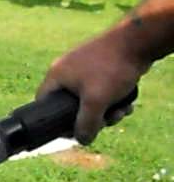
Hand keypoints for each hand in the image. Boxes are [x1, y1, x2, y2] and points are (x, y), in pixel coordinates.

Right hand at [38, 28, 147, 144]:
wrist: (138, 41)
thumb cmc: (111, 67)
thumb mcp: (96, 102)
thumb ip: (86, 124)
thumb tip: (83, 140)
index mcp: (56, 75)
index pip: (43, 103)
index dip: (54, 120)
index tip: (71, 130)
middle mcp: (66, 70)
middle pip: (70, 105)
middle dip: (91, 118)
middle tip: (106, 122)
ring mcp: (85, 67)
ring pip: (89, 99)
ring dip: (106, 111)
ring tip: (122, 112)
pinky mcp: (101, 66)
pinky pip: (101, 89)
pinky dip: (113, 99)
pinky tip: (127, 103)